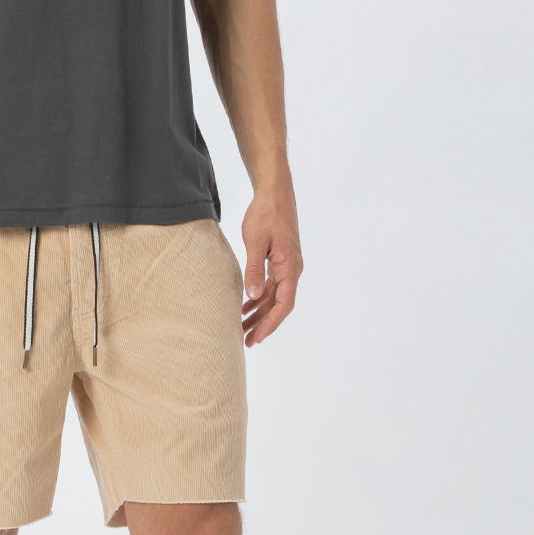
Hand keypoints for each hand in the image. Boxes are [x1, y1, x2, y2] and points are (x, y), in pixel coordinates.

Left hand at [239, 188, 302, 346]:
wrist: (274, 193)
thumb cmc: (266, 214)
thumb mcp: (256, 242)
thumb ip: (254, 269)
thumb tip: (253, 295)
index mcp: (290, 267)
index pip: (284, 304)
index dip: (270, 323)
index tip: (256, 338)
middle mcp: (292, 269)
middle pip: (279, 304)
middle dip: (263, 323)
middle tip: (246, 341)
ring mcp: (286, 265)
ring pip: (274, 296)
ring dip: (259, 312)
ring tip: (242, 327)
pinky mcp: (279, 260)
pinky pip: (271, 285)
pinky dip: (259, 297)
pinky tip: (245, 305)